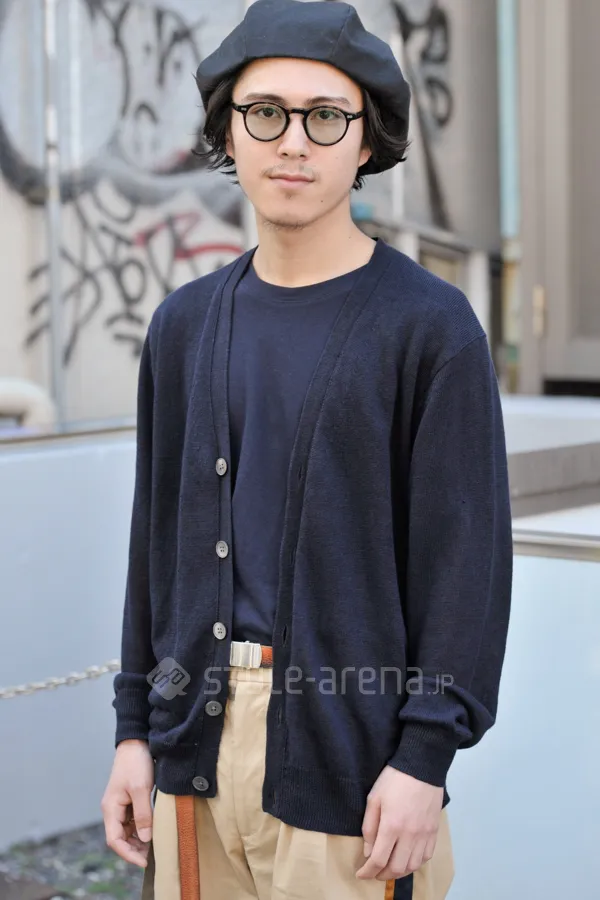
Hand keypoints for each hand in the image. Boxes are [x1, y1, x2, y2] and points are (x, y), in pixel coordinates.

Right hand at [101, 739, 154, 867]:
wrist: (136, 741)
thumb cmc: (136, 762)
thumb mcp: (141, 788)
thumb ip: (143, 814)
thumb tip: (145, 838)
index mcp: (110, 808)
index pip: (114, 840)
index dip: (128, 854)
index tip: (145, 861)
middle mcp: (113, 809)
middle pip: (120, 838)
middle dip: (134, 849)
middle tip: (153, 856)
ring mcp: (121, 805)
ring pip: (127, 831)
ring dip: (139, 840)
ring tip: (155, 847)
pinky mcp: (129, 799)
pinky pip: (133, 820)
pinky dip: (142, 829)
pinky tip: (154, 831)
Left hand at [356, 766, 442, 880]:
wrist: (422, 766)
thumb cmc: (394, 779)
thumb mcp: (374, 798)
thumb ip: (369, 827)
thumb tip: (369, 851)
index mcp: (392, 826)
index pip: (378, 859)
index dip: (368, 872)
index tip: (360, 874)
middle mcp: (410, 835)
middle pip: (397, 868)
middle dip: (382, 875)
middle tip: (374, 872)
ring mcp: (424, 834)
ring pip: (413, 866)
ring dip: (399, 872)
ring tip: (389, 868)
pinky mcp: (434, 831)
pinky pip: (426, 857)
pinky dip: (415, 864)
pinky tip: (407, 860)